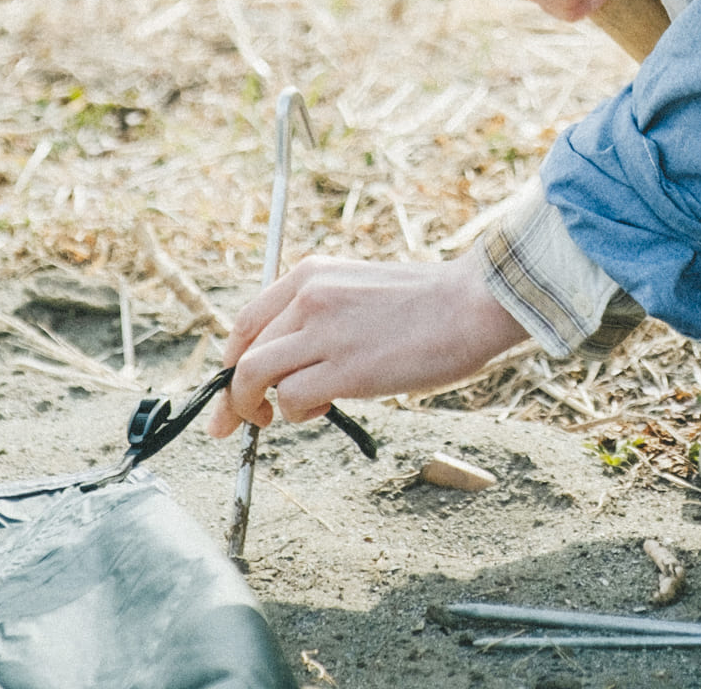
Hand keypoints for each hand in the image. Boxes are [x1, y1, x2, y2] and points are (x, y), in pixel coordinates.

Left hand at [203, 257, 526, 435]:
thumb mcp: (358, 289)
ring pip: (253, 375)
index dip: (229, 360)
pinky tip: (324, 406)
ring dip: (256, 406)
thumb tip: (290, 360)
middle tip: (236, 425)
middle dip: (231, 396)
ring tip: (282, 416)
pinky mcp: (343, 368)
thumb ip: (321, 314)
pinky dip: (296, 412)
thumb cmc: (427, 304)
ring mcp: (323, 331)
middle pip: (242, 353)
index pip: (246, 321)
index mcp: (311, 274)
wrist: (472, 304)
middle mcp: (308, 297)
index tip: (229, 389)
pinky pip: (290, 398)